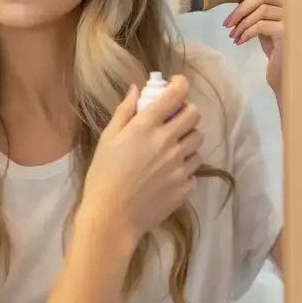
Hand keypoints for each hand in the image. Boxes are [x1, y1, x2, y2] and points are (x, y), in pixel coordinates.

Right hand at [78, 76, 202, 258]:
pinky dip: (185, 165)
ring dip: (188, 138)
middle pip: (195, 115)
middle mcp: (168, 142)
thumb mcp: (107, 140)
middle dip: (187, 111)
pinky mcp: (186, 185)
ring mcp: (180, 165)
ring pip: (198, 141)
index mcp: (146, 127)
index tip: (176, 84)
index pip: (175, 95)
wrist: (112, 218)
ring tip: (172, 147)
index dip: (180, 84)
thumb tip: (136, 89)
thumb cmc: (103, 176)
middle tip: (175, 118)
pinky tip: (169, 172)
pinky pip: (194, 168)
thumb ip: (124, 112)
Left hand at [225, 0, 283, 95]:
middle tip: (227, 20)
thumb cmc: (272, 39)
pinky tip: (239, 40)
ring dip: (240, 20)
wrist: (284, 68)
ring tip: (232, 33)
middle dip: (240, 1)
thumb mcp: (261, 14)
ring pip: (261, 6)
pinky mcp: (289, 30)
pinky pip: (262, 24)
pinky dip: (246, 32)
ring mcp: (295, 13)